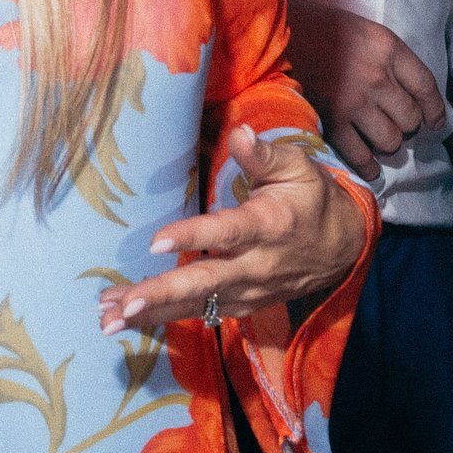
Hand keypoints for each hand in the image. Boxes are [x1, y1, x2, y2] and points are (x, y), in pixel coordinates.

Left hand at [101, 131, 365, 332]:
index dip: (193, 237)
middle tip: (122, 304)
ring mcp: (248, 292)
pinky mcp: (241, 306)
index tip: (156, 242)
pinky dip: (163, 319)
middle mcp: (255, 266)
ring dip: (152, 314)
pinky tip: (128, 317)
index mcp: (268, 226)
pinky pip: (200, 314)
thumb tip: (239, 133)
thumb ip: (264, 154)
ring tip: (108, 318)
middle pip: (205, 283)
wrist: (344, 247)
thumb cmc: (312, 198)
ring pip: (197, 306)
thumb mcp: (298, 167)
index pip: (227, 233)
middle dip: (161, 294)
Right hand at [288, 0, 446, 183]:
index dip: (435, 110)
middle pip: (411, 119)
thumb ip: (391, 60)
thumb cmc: (323, 30)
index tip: (434, 121)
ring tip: (377, 137)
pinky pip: (360, 154)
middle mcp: (376, 76)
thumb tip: (413, 95)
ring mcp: (354, 100)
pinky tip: (370, 166)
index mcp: (388, 49)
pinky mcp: (331, 119)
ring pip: (390, 140)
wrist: (278, 33)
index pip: (427, 87)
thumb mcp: (367, 32)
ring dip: (387, 142)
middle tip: (394, 122)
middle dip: (406, 125)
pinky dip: (369, 166)